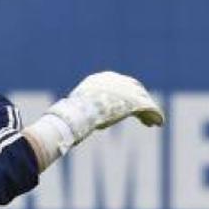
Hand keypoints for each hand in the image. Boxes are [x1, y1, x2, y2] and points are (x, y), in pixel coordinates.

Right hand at [24, 71, 164, 170]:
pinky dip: (154, 116)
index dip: (122, 94)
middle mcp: (114, 81)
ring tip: (153, 122)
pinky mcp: (134, 101)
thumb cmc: (67, 118)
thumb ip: (68, 116)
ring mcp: (125, 90)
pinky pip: (149, 108)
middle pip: (132, 89)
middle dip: (139, 101)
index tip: (126, 105)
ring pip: (142, 99)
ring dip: (148, 111)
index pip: (115, 84)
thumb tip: (50, 128)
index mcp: (99, 80)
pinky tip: (158, 124)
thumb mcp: (67, 114)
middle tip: (142, 112)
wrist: (76, 116)